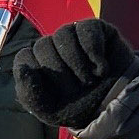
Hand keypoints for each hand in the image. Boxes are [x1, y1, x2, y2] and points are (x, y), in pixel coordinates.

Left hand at [13, 19, 135, 129]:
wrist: (115, 106)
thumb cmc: (78, 107)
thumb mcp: (49, 110)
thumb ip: (29, 92)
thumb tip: (23, 69)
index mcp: (36, 63)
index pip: (24, 58)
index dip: (41, 78)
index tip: (56, 94)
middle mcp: (51, 45)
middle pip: (43, 46)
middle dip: (62, 75)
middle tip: (79, 89)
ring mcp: (72, 34)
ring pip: (63, 35)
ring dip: (78, 64)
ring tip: (91, 80)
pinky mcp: (95, 28)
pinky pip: (87, 30)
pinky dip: (94, 52)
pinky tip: (102, 69)